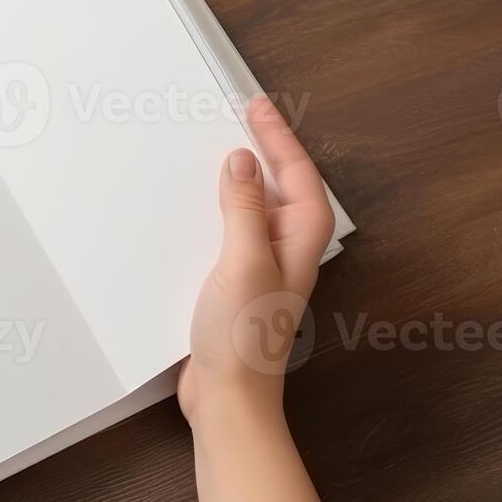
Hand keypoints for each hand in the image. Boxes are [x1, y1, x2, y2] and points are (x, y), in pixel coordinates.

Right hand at [178, 96, 334, 426]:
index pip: (296, 172)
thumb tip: (242, 162)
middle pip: (285, 185)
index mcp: (300, 239)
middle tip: (247, 113)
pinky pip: (235, 229)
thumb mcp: (242, 260)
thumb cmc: (243, 337)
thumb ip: (242, 208)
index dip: (278, 136)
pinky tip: (200, 205)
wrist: (228, 395)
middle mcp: (288, 249)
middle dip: (269, 149)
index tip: (257, 105)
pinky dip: (222, 208)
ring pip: (260, 206)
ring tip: (224, 146)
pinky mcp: (239, 280)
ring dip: (245, 177)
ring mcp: (264, 265)